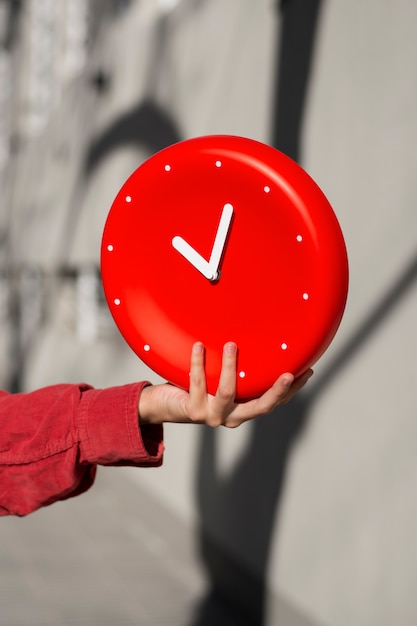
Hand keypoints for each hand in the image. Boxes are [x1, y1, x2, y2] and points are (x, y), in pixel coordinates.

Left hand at [139, 342, 312, 427]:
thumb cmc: (198, 388)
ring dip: (230, 368)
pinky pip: (198, 383)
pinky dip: (198, 363)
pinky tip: (199, 347)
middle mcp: (232, 417)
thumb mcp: (221, 380)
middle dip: (277, 391)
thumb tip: (254, 336)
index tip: (307, 371)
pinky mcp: (193, 411)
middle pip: (261, 406)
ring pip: (227, 392)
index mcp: (243, 410)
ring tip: (232, 345)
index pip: (274, 402)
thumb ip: (239, 370)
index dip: (292, 390)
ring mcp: (213, 416)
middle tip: (289, 373)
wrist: (165, 405)